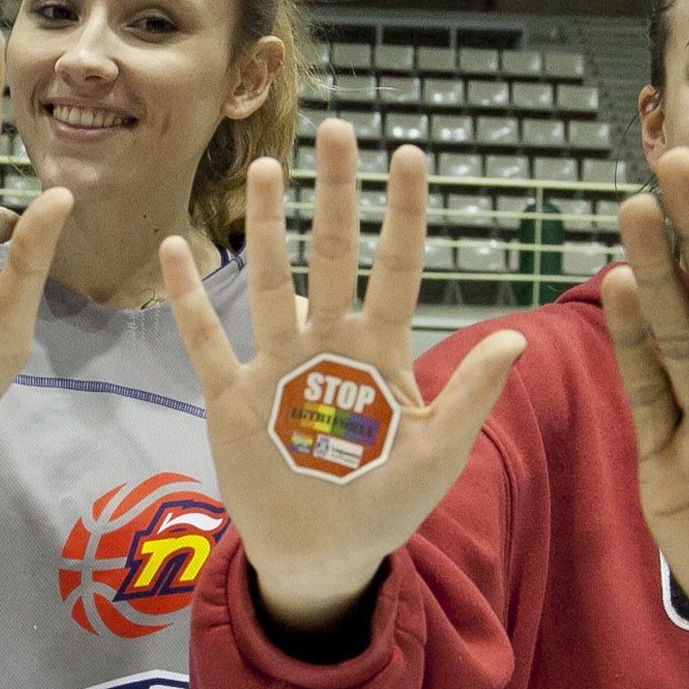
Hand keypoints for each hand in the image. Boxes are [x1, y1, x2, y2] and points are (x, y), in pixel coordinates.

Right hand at [162, 121, 523, 634]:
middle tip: (338, 130)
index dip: (403, 215)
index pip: (398, 270)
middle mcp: (328, 345)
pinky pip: (207, 342)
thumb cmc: (386, 505)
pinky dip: (189, 300)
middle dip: (335, 195)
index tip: (409, 156)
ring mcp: (277, 367)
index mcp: (382, 353)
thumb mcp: (438, 456)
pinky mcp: (233, 398)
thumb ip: (469, 398)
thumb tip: (516, 340)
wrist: (323, 558)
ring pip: (269, 285)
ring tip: (262, 172)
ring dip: (263, 229)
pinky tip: (172, 250)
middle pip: (331, 255)